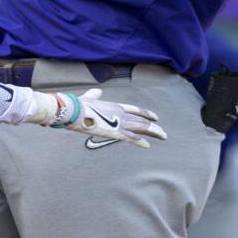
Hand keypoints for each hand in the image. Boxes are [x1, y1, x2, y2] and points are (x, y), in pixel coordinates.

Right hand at [26, 88, 166, 148]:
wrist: (74, 110)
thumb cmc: (78, 105)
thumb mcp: (88, 99)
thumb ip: (94, 96)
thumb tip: (96, 92)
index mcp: (115, 106)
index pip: (135, 110)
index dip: (146, 114)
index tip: (155, 117)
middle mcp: (120, 113)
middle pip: (142, 120)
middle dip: (154, 127)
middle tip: (162, 133)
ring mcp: (118, 122)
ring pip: (141, 128)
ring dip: (153, 133)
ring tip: (163, 137)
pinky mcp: (114, 132)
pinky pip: (131, 138)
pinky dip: (140, 142)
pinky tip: (148, 145)